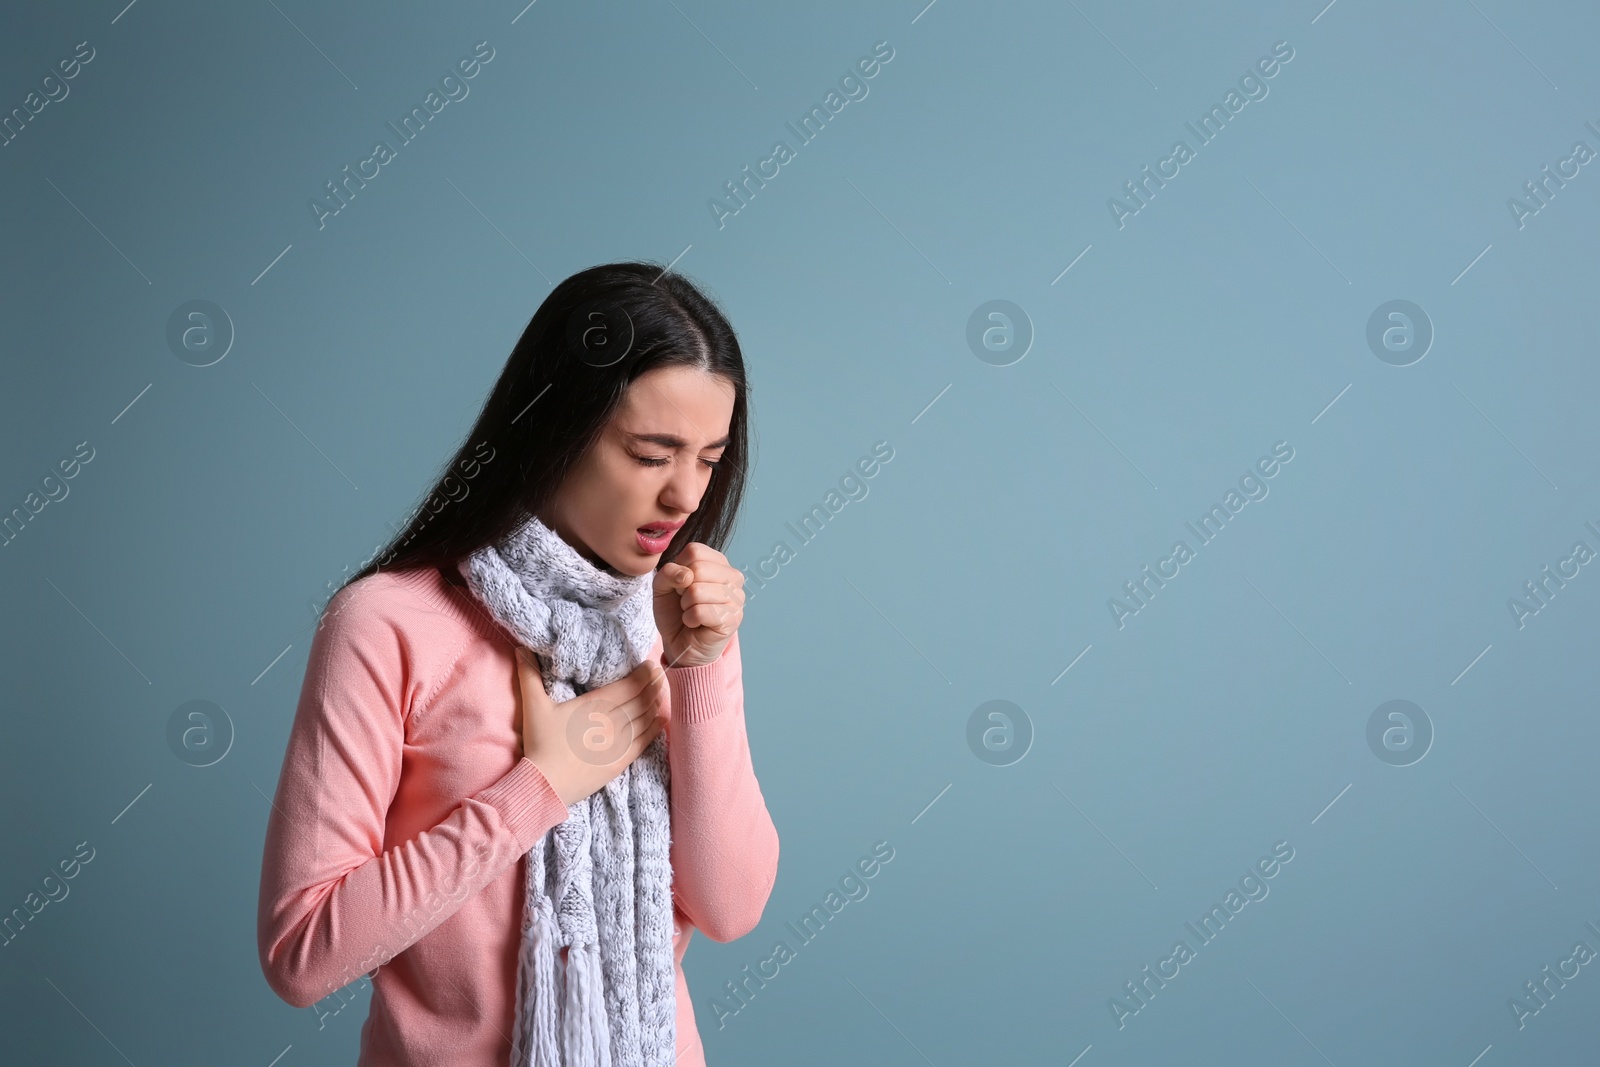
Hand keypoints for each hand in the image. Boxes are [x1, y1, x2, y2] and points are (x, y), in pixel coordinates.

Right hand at [515, 647, 667, 805]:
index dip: (644, 674)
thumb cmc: (540, 744)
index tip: (650, 665)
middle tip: (661, 675)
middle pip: (641, 699)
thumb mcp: (534, 706)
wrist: (545, 784)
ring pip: (646, 717)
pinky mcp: (622, 760)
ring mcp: (619, 741)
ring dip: (656, 703)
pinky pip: (645, 740)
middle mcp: (612, 720)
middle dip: (654, 685)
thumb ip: (529, 676)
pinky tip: (661, 719)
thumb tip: (520, 650)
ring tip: (662, 693)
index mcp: (595, 704)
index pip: (629, 685)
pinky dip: (656, 727)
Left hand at [653, 542, 743, 667]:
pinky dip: (690, 619)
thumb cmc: (675, 612)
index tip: (682, 585)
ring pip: (697, 591)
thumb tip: (686, 574)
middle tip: (686, 601)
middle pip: (698, 569)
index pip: (694, 551)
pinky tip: (696, 623)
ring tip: (692, 612)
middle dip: (682, 589)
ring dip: (686, 606)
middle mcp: (733, 576)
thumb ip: (668, 572)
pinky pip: (699, 612)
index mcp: (718, 562)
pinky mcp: (733, 618)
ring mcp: (736, 597)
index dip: (679, 569)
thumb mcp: (663, 586)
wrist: (680, 643)